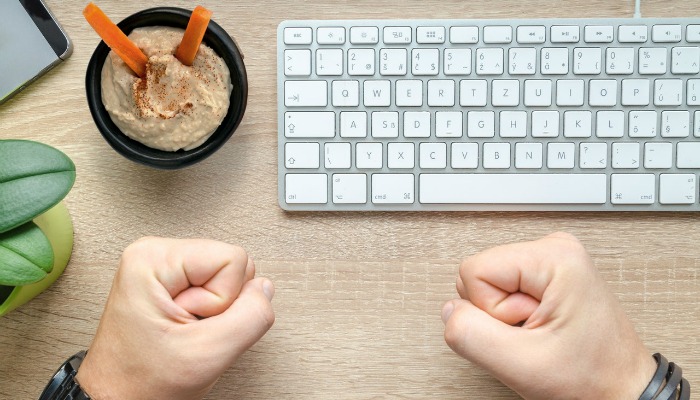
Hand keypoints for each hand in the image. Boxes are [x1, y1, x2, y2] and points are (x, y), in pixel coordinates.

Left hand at [76, 237, 274, 399]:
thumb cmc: (141, 382)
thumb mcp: (206, 355)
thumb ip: (250, 317)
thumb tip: (264, 289)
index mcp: (152, 258)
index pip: (234, 259)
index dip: (225, 300)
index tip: (192, 324)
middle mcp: (155, 254)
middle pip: (231, 264)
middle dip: (221, 306)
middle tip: (188, 330)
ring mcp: (162, 268)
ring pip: (227, 278)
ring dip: (216, 313)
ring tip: (184, 332)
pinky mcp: (170, 283)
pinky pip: (216, 289)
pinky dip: (209, 315)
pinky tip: (185, 330)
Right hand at [441, 232, 655, 399]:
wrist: (621, 389)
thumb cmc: (591, 378)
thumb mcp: (522, 365)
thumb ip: (471, 335)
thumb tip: (449, 311)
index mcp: (555, 257)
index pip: (473, 271)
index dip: (489, 311)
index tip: (528, 328)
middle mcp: (554, 248)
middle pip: (479, 274)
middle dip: (497, 314)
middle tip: (535, 333)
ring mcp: (551, 260)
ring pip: (487, 283)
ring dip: (505, 317)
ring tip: (540, 332)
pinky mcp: (546, 274)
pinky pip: (502, 289)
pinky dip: (513, 316)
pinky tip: (540, 328)